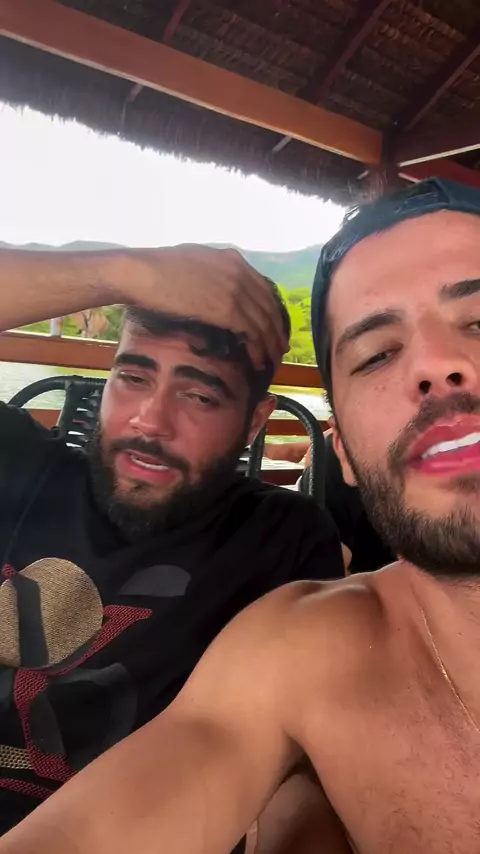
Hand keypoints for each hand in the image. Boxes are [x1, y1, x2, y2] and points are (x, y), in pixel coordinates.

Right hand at [121, 245, 289, 368]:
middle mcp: (239, 271)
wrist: (140, 273)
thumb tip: (209, 287)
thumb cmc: (153, 270)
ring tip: (273, 359)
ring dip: (271, 343)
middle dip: (276, 328)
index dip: (269, 309)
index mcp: (231, 258)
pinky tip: (259, 361)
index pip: (261, 287)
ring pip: (264, 321)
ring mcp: (235, 289)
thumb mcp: (191, 263)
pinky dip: (259, 349)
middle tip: (279, 346)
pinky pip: (252, 333)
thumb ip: (209, 273)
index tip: (271, 324)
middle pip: (268, 305)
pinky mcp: (227, 308)